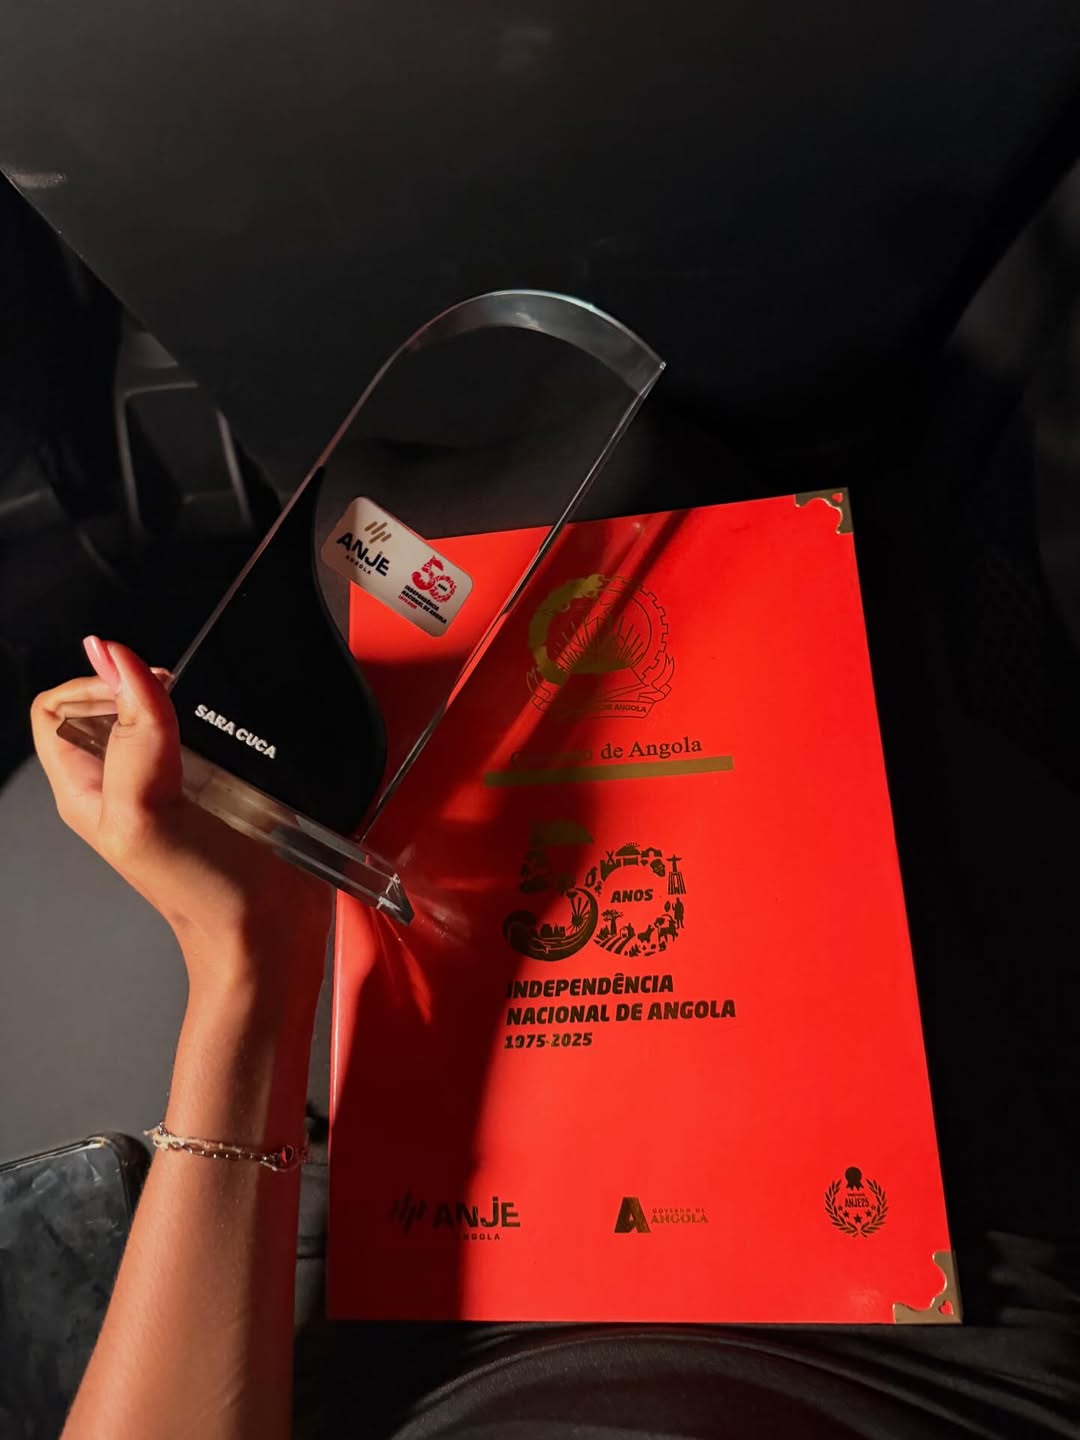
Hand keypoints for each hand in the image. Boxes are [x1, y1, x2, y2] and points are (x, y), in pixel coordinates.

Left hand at [31, 638, 331, 1022]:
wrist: (267, 930)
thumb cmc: (201, 895)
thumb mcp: (149, 812)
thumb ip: (132, 734)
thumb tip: (114, 656)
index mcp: (86, 787)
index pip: (58, 705)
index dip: (97, 686)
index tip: (146, 697)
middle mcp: (123, 780)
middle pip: (113, 699)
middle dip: (148, 691)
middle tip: (183, 714)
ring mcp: (171, 781)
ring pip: (166, 712)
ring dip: (194, 708)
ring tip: (212, 734)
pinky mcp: (217, 783)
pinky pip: (215, 730)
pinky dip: (228, 725)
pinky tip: (239, 746)